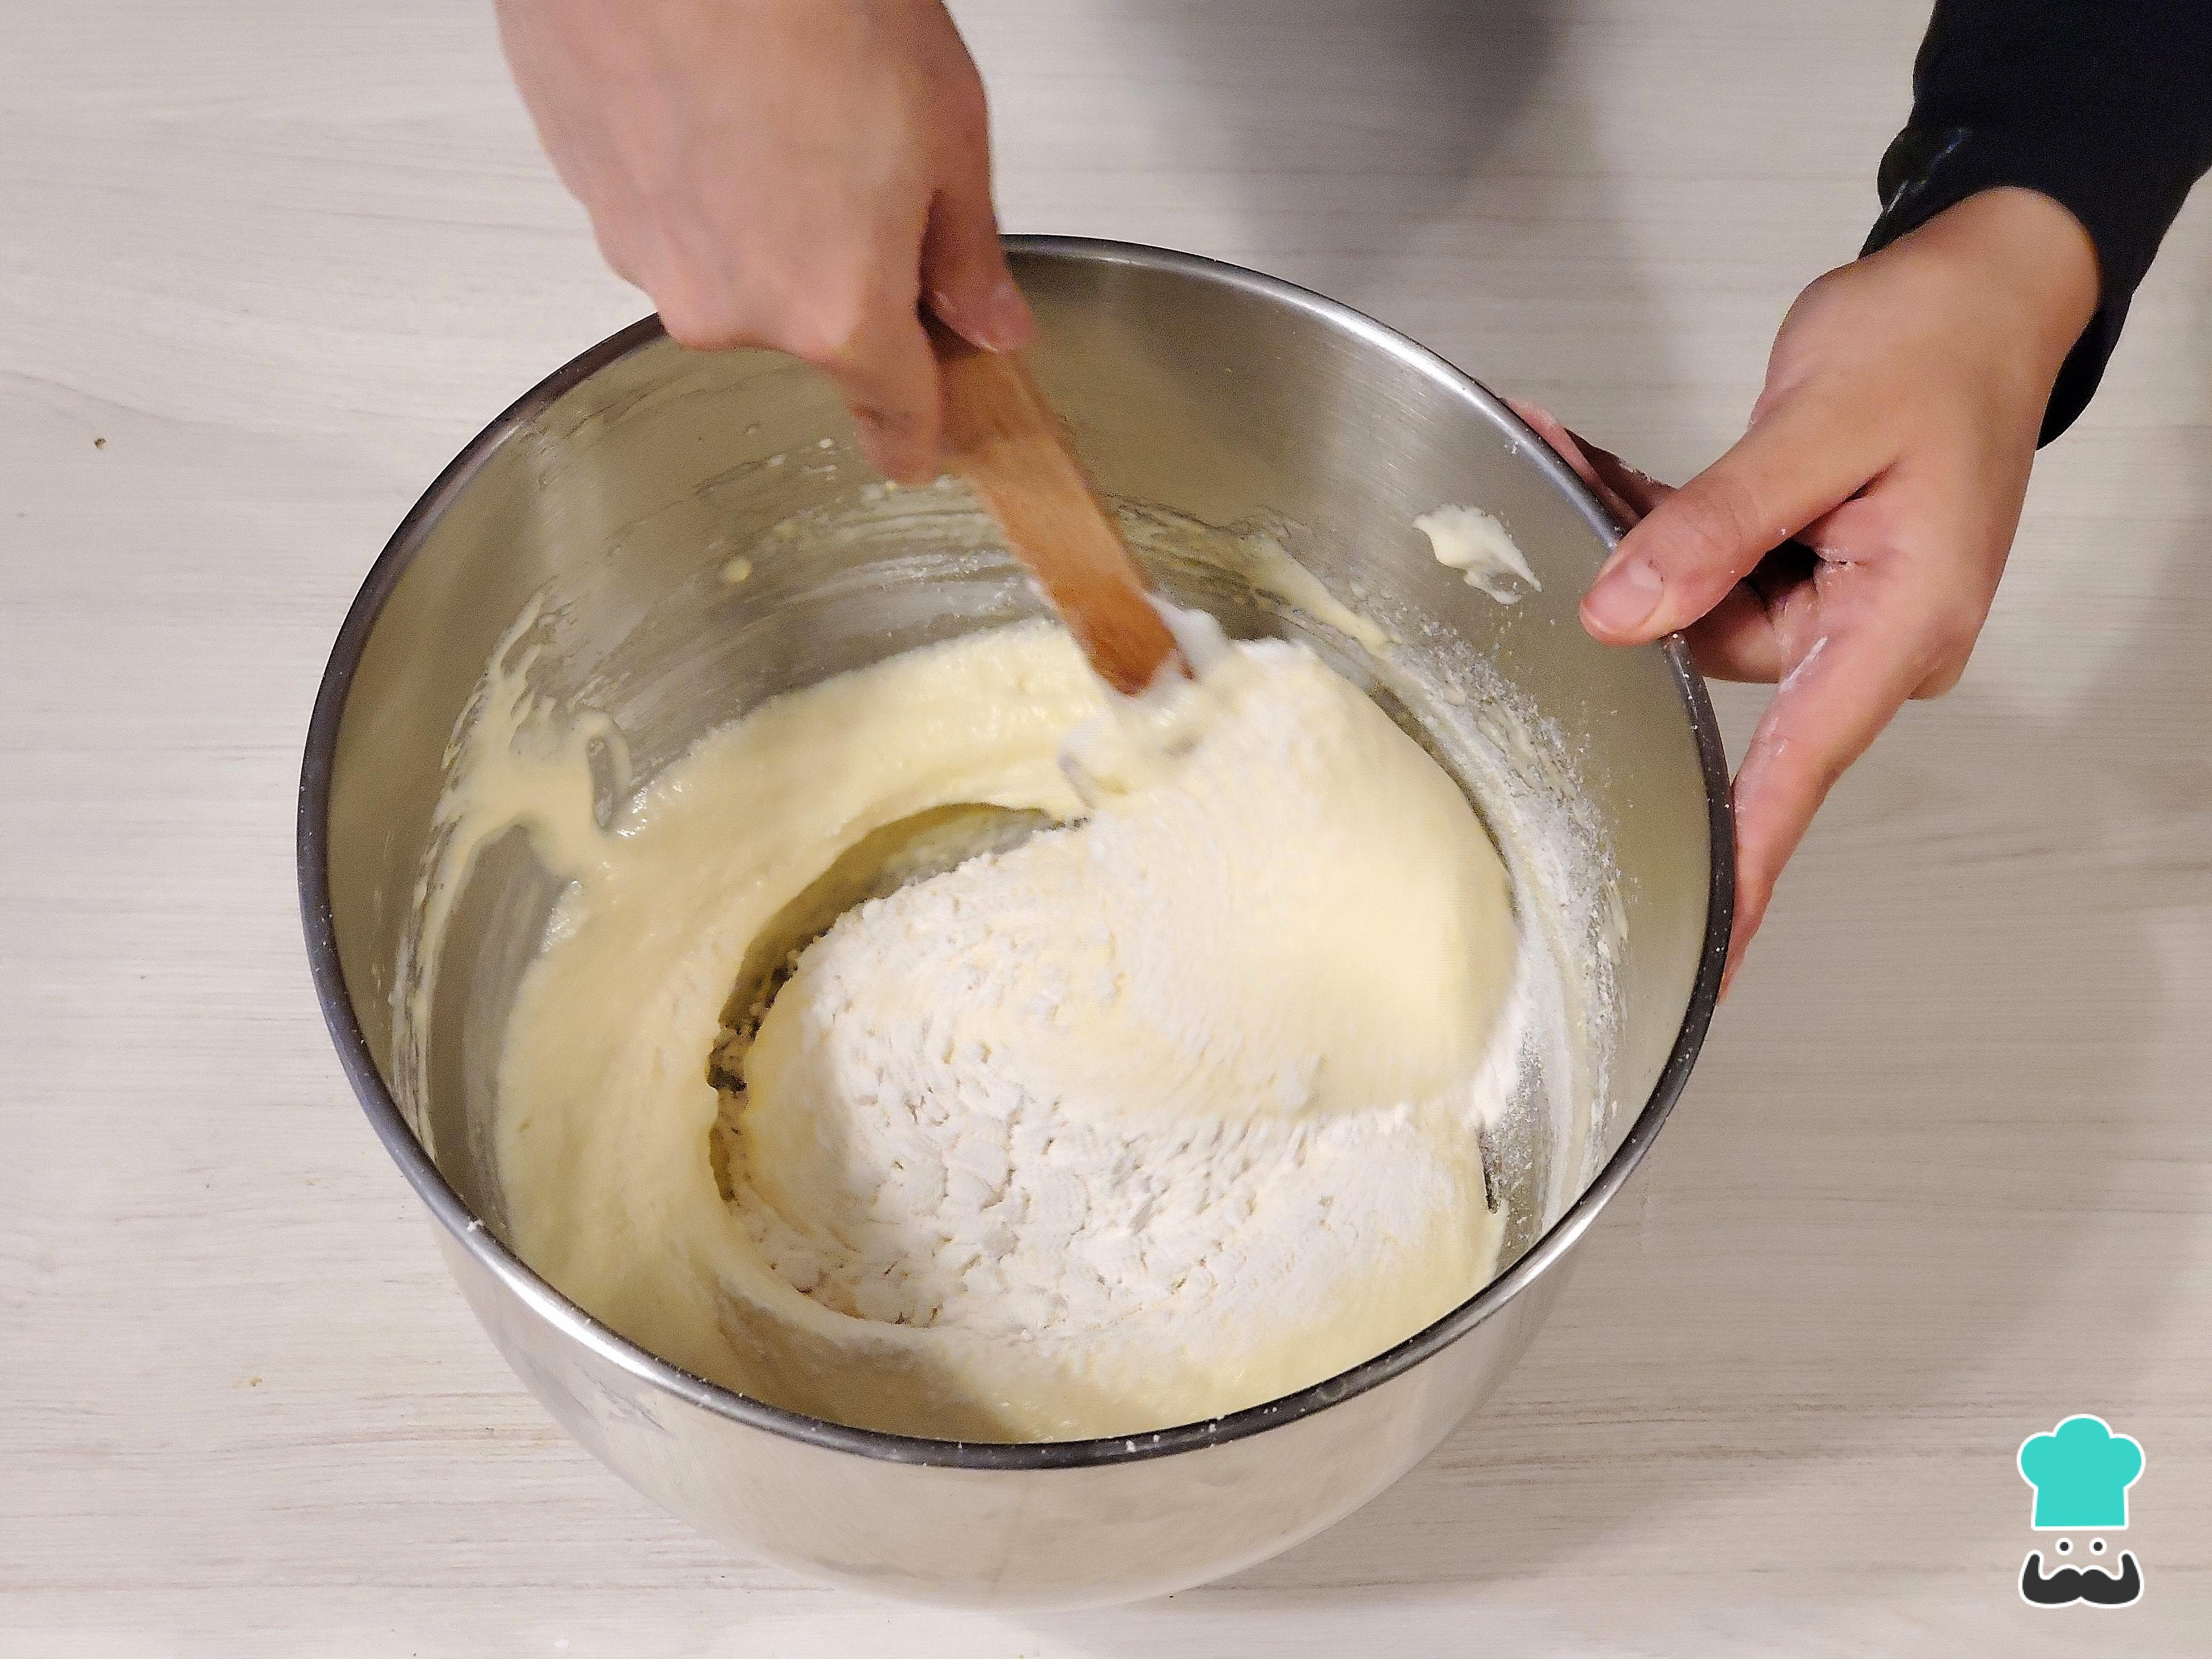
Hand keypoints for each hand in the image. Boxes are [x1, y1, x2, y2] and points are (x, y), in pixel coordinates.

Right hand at [496, 0, 1030, 481]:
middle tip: (862, 163)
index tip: (923, 441)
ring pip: (733, 263)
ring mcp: (645, 255)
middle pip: (812, 323)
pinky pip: (665, 205)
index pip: (890, 415)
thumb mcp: (943, 121)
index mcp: (833, 309)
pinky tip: (716, 87)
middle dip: (843, 265)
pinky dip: (695, 165)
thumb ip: (965, 246)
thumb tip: (989, 318)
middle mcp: (730, 308)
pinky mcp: (587, 194)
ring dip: (763, 210)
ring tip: (779, 103)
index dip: (916, 431)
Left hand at [1528, 188, 2098, 984]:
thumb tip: (1621, 613)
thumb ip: (1717, 523)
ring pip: (1695, 608)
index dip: (1739, 859)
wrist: (1983, 287)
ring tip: (1577, 451)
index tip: (1697, 948)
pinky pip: (1708, 566)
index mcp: (1901, 622)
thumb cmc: (1935, 344)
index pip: (1801, 771)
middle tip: (1560, 496)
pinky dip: (1656, 520)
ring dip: (1633, 538)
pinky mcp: (1805, 567)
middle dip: (1634, 594)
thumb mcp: (1819, 424)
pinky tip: (1599, 463)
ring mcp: (1837, 604)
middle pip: (1715, 667)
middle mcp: (1869, 633)